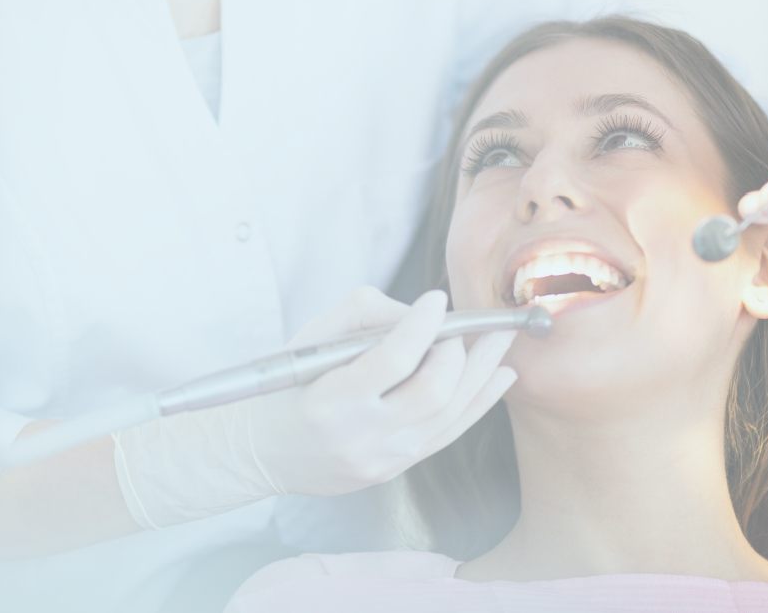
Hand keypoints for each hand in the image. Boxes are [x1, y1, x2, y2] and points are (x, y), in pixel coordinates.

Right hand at [110, 287, 516, 527]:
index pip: (392, 360)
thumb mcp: (310, 339)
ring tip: (501, 341)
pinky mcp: (398, 468)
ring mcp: (383, 458)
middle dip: (459, 351)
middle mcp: (361, 435)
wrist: (265, 451)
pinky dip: (480, 402)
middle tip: (463, 326)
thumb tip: (419, 314)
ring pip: (450, 413)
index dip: (421, 326)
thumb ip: (363, 315)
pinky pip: (450, 433)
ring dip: (481, 372)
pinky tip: (499, 377)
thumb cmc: (287, 386)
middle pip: (432, 390)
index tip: (435, 299)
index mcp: (330, 400)